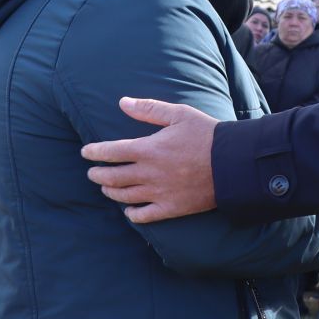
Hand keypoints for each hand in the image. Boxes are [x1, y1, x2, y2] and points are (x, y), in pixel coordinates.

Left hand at [82, 97, 219, 223]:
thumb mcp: (178, 114)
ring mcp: (158, 193)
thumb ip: (148, 109)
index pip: (110, 152)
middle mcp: (148, 174)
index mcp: (148, 149)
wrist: (233, 164)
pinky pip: (143, 216)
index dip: (94, 152)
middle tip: (93, 173)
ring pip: (123, 197)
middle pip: (112, 178)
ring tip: (106, 189)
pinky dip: (132, 214)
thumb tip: (122, 102)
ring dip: (110, 193)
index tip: (86, 152)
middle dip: (97, 175)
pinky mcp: (171, 209)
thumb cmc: (207, 135)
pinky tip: (129, 210)